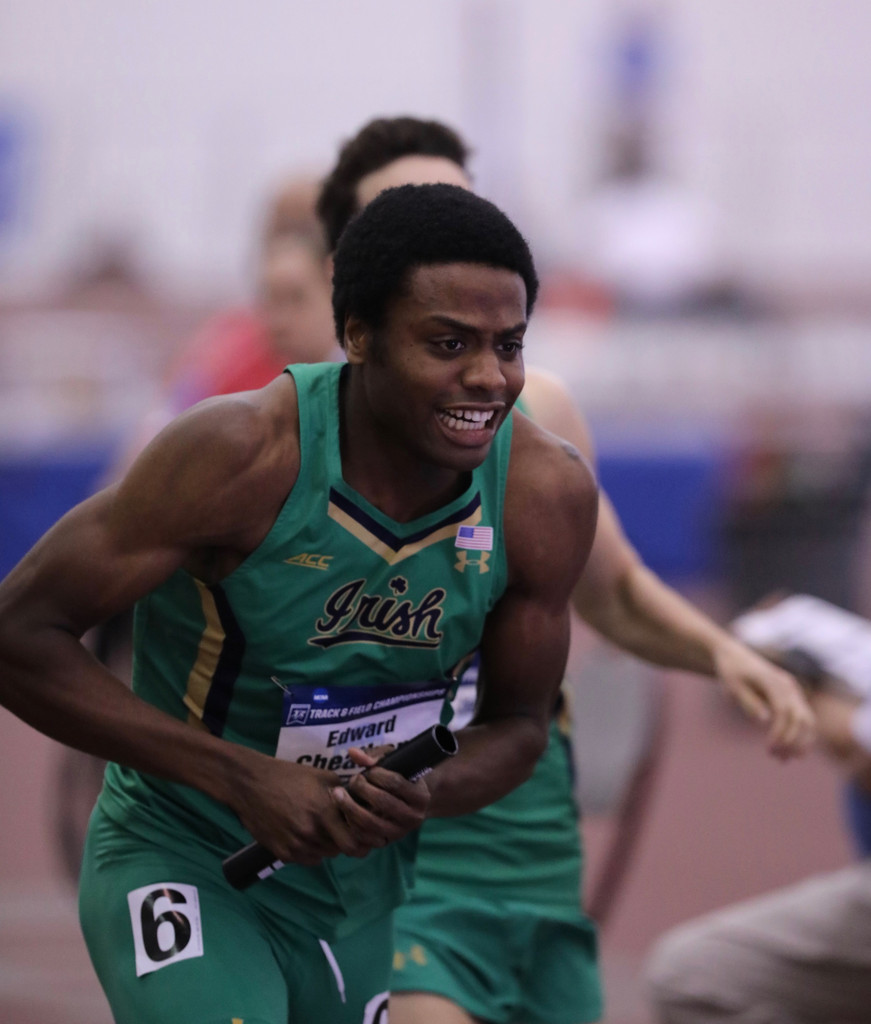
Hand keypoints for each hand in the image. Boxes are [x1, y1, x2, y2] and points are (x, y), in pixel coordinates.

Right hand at [231, 755, 375, 865]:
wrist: (251, 784)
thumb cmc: (288, 776)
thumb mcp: (322, 777)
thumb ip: (343, 794)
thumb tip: (360, 806)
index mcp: (324, 811)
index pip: (353, 842)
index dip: (362, 841)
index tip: (364, 837)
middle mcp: (311, 832)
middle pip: (340, 851)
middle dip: (344, 842)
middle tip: (341, 831)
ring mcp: (295, 845)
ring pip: (323, 856)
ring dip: (326, 846)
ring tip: (319, 828)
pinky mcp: (281, 853)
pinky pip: (306, 860)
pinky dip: (310, 851)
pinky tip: (304, 833)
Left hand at [332, 746, 431, 846]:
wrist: (410, 805)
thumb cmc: (401, 779)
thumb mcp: (394, 765)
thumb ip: (375, 757)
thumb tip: (352, 753)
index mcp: (420, 796)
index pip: (395, 783)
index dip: (377, 774)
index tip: (367, 771)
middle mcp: (414, 817)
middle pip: (383, 802)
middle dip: (362, 789)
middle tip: (352, 781)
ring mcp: (400, 832)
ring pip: (371, 823)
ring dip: (350, 807)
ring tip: (338, 795)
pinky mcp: (386, 842)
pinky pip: (364, 837)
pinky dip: (350, 825)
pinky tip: (343, 812)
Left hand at [713, 640, 815, 758]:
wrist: (734, 655)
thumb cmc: (731, 671)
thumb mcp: (732, 686)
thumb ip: (748, 701)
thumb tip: (765, 720)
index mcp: (772, 681)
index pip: (784, 712)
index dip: (780, 733)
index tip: (769, 749)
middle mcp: (788, 685)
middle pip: (800, 718)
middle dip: (791, 742)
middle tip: (776, 758)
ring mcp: (793, 690)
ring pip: (807, 720)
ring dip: (799, 742)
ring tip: (784, 760)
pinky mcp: (793, 695)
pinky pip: (804, 718)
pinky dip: (801, 735)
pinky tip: (792, 751)